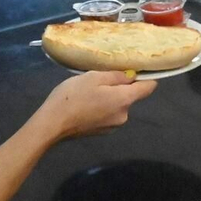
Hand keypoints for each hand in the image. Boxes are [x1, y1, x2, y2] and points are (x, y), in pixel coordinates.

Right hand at [36, 71, 156, 141]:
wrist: (53, 124)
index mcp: (125, 100)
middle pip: (130, 96)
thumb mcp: (94, 77)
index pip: (148, 88)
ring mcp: (113, 126)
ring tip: (89, 92)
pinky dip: (102, 108)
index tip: (139, 68)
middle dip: (119, 87)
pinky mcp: (102, 132)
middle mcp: (124, 115)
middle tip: (100, 79)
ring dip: (109, 98)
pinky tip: (86, 104)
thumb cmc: (73, 96)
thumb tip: (132, 75)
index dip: (147, 77)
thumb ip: (117, 76)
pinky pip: (108, 114)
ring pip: (118, 105)